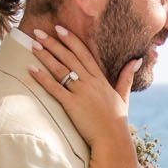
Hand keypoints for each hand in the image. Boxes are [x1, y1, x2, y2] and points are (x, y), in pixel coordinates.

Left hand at [28, 25, 135, 150]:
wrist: (112, 139)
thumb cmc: (117, 121)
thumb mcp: (123, 96)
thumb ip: (127, 76)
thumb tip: (137, 60)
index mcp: (100, 79)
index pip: (84, 53)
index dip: (71, 40)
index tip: (59, 28)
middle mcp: (90, 82)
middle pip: (69, 57)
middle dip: (53, 43)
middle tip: (38, 31)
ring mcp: (81, 93)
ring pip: (61, 69)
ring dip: (46, 56)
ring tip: (33, 45)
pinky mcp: (72, 105)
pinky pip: (54, 88)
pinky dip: (42, 78)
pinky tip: (31, 69)